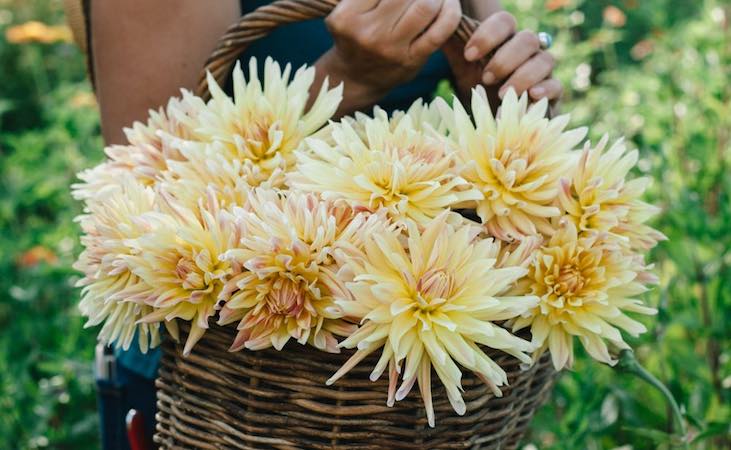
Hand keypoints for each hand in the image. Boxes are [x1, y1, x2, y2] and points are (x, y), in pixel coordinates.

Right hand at [316, 0, 461, 114]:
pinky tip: (449, 3)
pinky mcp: (411, 60)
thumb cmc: (355, 33)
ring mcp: (391, 49)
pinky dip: (450, 12)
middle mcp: (368, 33)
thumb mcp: (349, 10)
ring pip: (425, 6)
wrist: (356, 78)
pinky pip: (439, 32)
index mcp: (347, 16)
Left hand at [444, 11, 561, 107]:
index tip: (468, 55)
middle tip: (486, 78)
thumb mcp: (462, 65)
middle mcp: (528, 51)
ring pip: (546, 60)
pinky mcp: (552, 94)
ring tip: (502, 94)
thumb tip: (441, 24)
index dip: (488, 34)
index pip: (505, 21)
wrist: (492, 116)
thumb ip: (452, 43)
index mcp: (506, 38)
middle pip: (528, 39)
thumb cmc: (478, 85)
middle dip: (505, 58)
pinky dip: (546, 89)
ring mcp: (543, 71)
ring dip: (523, 76)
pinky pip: (558, 85)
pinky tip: (532, 95)